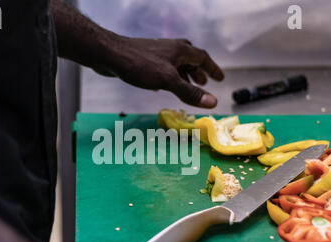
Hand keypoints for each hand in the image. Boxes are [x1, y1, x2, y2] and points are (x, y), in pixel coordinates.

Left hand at [104, 37, 223, 108]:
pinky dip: (171, 76)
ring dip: (185, 75)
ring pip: (177, 64)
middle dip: (199, 72)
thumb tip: (213, 102)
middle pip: (190, 60)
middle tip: (205, 83)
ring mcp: (158, 53)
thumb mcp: (168, 81)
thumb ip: (190, 92)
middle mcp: (171, 49)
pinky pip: (165, 67)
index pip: (203, 58)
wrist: (110, 55)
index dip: (212, 69)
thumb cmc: (140, 65)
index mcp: (180, 50)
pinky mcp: (146, 59)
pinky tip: (165, 85)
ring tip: (188, 87)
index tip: (220, 78)